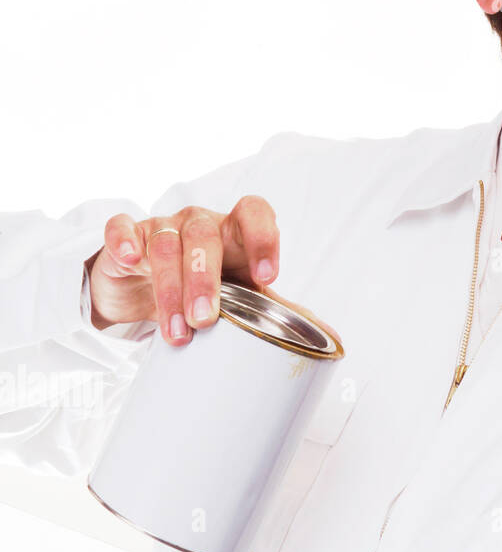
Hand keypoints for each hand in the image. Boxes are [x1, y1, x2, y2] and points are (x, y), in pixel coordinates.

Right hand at [86, 196, 279, 345]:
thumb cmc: (201, 289)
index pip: (254, 212)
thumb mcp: (239, 298)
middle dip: (206, 280)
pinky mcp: (126, 234)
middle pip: (206, 236)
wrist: (143, 291)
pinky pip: (121, 227)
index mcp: (234, 233)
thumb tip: (329, 338)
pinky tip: (130, 260)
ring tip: (177, 331)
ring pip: (167, 244)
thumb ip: (276, 311)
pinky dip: (124, 240)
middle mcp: (200, 223)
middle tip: (205, 320)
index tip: (266, 276)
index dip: (263, 238)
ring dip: (171, 288)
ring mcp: (162, 226)